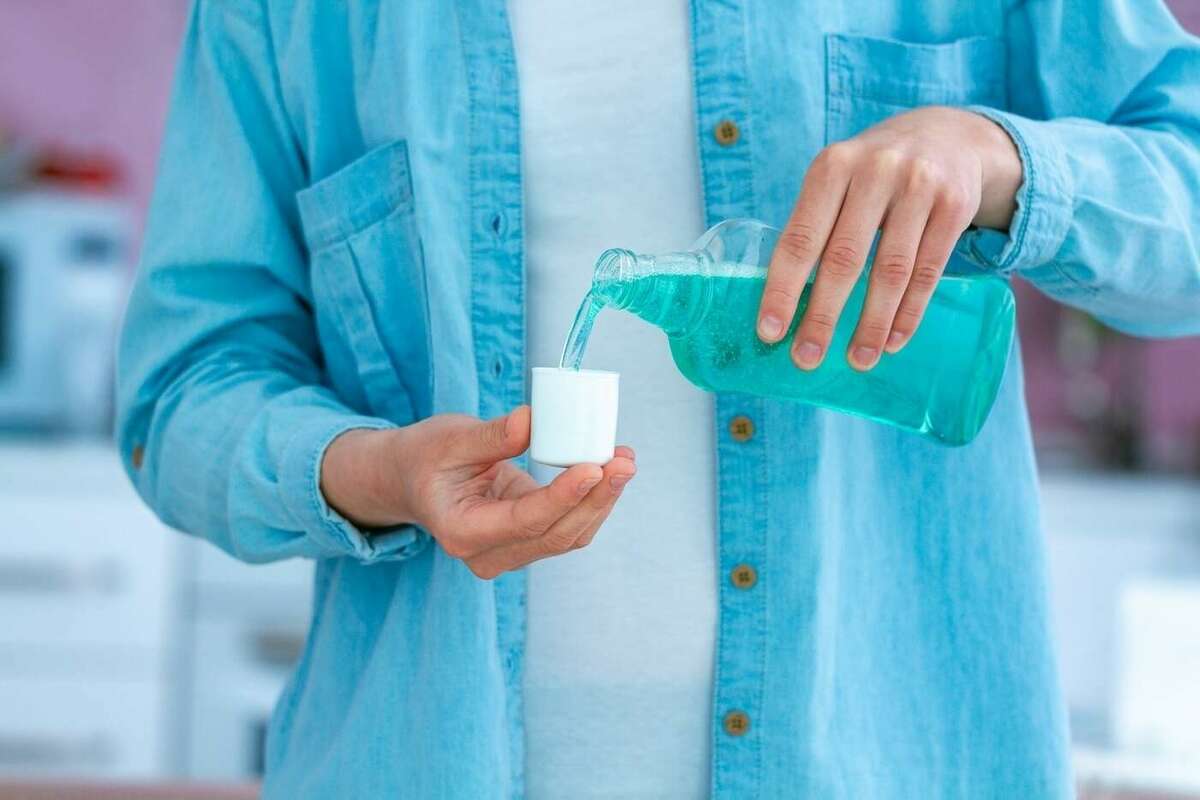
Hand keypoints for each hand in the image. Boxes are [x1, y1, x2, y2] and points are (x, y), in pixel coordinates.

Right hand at [320, 406, 635, 578]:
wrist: (411, 479)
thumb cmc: (425, 457)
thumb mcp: (448, 438)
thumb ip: (491, 435)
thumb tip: (533, 420)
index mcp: (462, 532)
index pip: (524, 521)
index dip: (563, 497)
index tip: (594, 466)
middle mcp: (487, 554)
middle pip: (555, 535)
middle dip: (595, 499)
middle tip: (624, 461)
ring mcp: (508, 553)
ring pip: (569, 535)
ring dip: (601, 500)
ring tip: (624, 459)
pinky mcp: (526, 541)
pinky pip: (567, 527)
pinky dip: (592, 500)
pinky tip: (610, 469)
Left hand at [755, 106, 1021, 370]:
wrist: (949, 135)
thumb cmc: (874, 173)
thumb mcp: (840, 178)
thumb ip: (815, 225)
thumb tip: (785, 304)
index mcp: (832, 167)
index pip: (799, 238)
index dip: (783, 289)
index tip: (769, 332)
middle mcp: (874, 172)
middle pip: (843, 259)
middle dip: (822, 316)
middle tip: (806, 359)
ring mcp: (918, 187)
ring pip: (890, 271)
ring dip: (870, 323)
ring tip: (857, 361)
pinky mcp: (955, 205)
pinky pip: (928, 271)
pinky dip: (908, 312)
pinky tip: (892, 340)